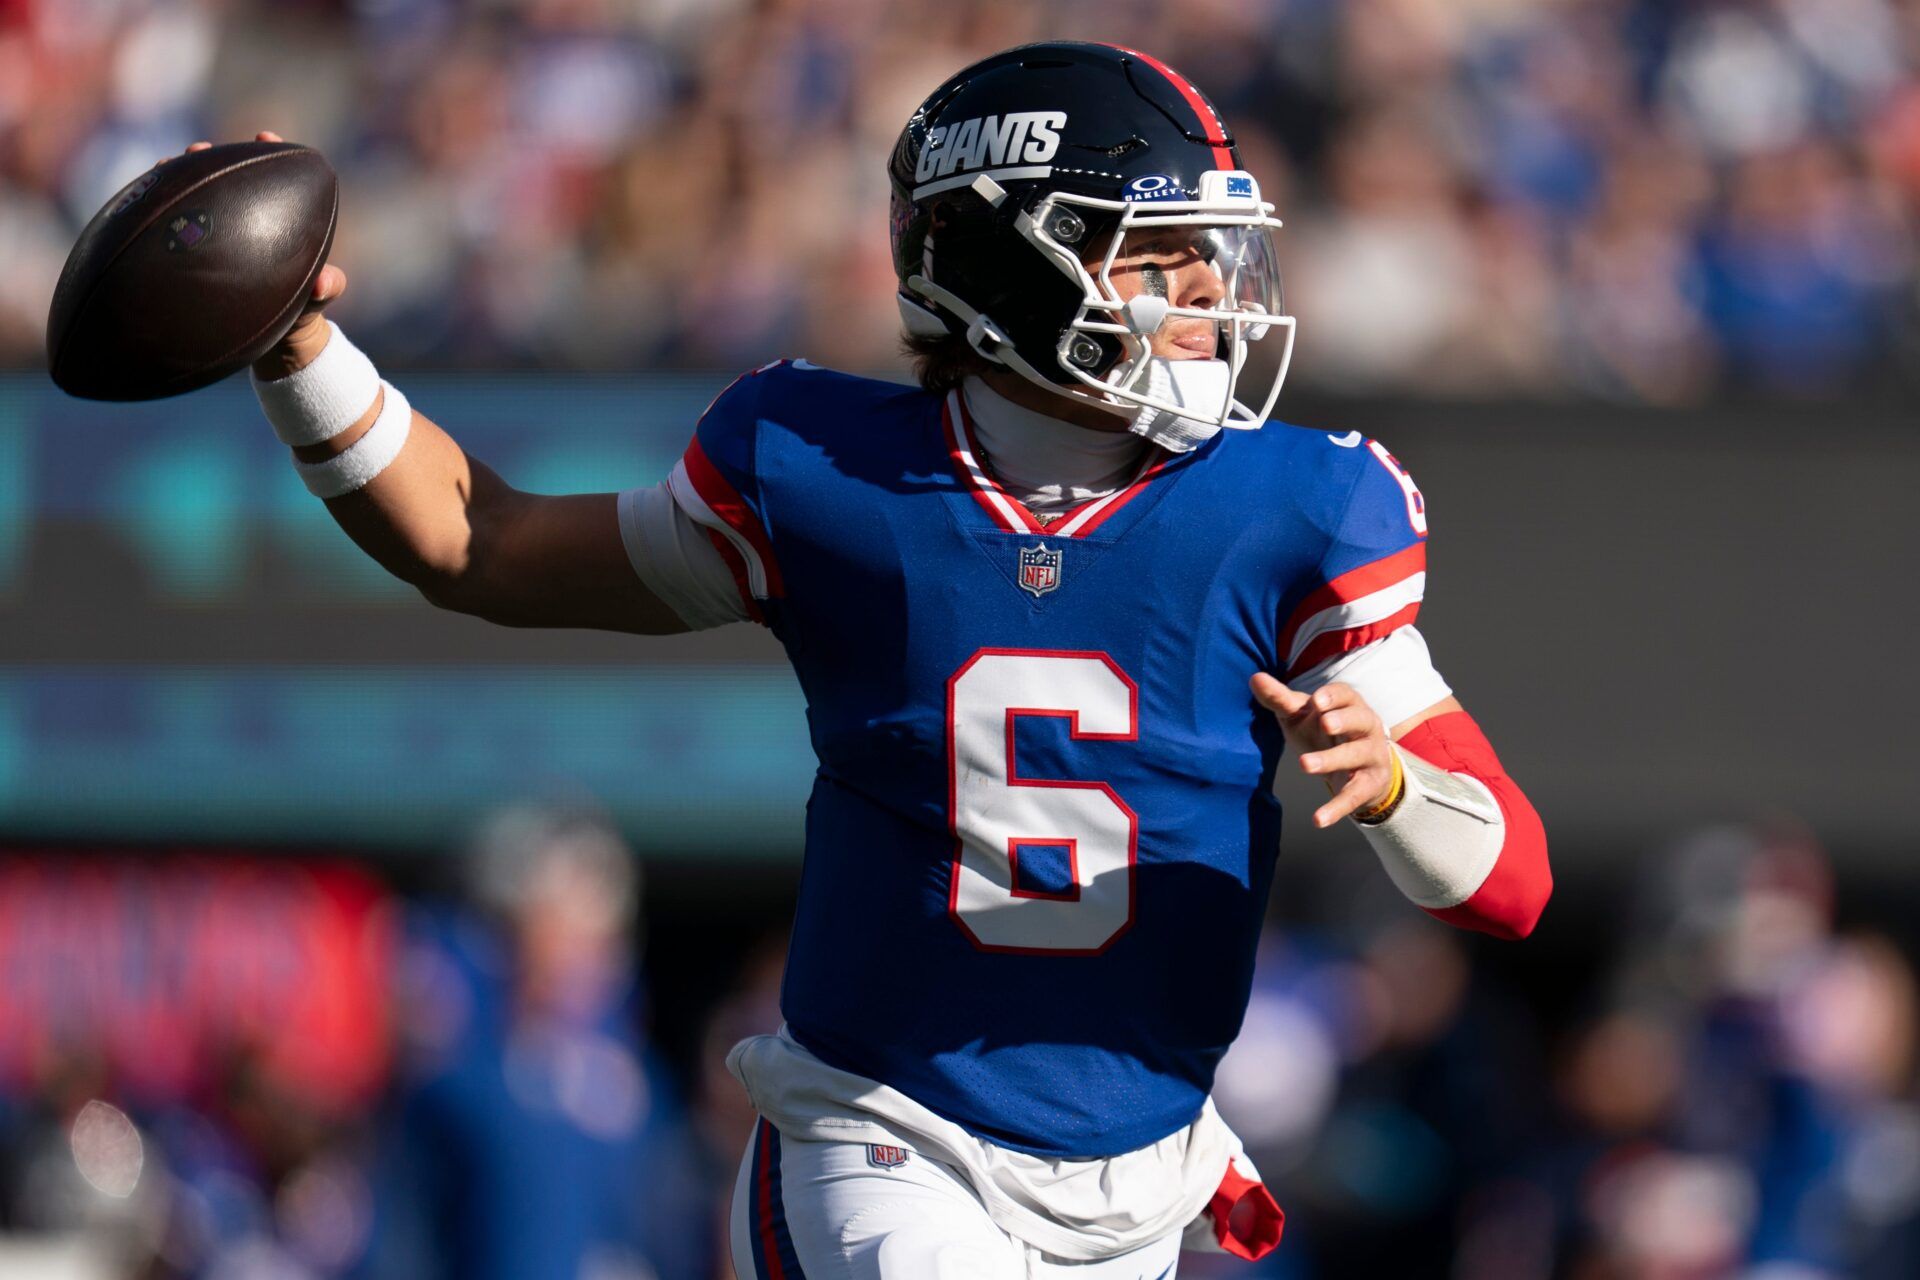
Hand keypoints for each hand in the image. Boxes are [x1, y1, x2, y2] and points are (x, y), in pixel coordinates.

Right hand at [161, 132, 346, 379]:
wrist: (275, 342)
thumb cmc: (302, 313)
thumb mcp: (316, 303)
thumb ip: (325, 292)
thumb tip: (325, 283)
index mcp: (280, 222)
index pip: (277, 178)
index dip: (270, 152)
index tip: (264, 136)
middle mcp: (247, 221)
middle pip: (230, 180)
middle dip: (214, 159)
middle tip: (199, 148)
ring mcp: (219, 234)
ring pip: (198, 199)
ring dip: (181, 180)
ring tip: (164, 166)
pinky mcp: (197, 253)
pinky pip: (177, 230)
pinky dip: (161, 216)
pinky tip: (141, 206)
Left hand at [1251, 674, 1394, 827]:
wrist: (1358, 768)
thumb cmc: (1323, 731)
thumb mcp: (1301, 715)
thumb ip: (1279, 698)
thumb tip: (1254, 677)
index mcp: (1349, 705)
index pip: (1347, 695)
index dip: (1334, 697)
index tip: (1317, 701)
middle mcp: (1366, 727)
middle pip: (1360, 720)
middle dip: (1343, 721)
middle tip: (1324, 724)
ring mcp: (1371, 755)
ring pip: (1357, 755)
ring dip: (1332, 760)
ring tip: (1305, 764)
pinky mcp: (1369, 784)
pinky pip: (1354, 796)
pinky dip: (1337, 808)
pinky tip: (1318, 820)